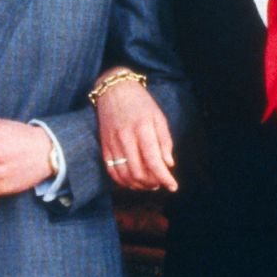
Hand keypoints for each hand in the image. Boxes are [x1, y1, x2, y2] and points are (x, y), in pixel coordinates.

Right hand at [96, 75, 176, 191]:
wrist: (114, 90)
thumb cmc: (140, 103)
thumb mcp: (158, 117)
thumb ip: (164, 141)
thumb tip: (169, 164)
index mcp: (143, 129)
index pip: (153, 160)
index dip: (164, 177)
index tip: (173, 187)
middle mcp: (126, 138)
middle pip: (138, 171)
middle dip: (152, 183)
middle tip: (160, 183)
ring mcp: (112, 143)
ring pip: (124, 175)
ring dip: (138, 185)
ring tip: (148, 184)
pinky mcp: (104, 146)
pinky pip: (111, 170)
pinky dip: (122, 181)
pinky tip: (132, 181)